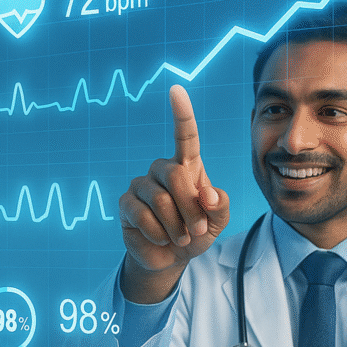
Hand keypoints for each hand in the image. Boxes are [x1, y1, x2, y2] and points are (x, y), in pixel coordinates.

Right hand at [119, 85, 229, 302]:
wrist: (171, 257)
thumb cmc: (195, 232)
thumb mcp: (217, 222)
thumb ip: (220, 206)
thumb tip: (206, 194)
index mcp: (187, 166)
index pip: (185, 135)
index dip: (181, 113)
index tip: (176, 90)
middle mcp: (161, 170)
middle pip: (175, 175)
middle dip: (190, 207)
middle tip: (196, 230)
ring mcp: (141, 185)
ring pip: (160, 200)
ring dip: (177, 226)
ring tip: (180, 237)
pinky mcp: (126, 204)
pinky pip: (144, 216)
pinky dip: (159, 233)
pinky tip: (161, 237)